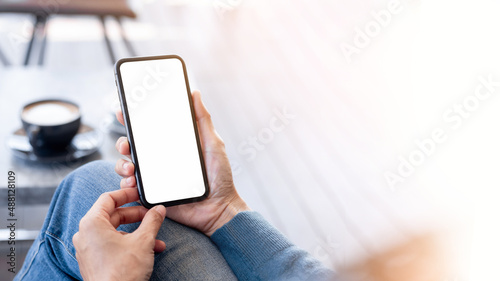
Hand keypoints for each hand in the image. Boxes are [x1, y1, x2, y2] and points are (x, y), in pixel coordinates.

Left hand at [73, 188, 166, 280]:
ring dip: (137, 232)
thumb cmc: (122, 272)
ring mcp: (88, 250)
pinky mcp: (94, 262)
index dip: (127, 194)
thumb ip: (152, 221)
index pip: (108, 198)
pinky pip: (112, 245)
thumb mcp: (143, 241)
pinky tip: (148, 250)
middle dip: (136, 215)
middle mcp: (85, 235)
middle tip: (151, 215)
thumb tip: (158, 210)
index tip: (139, 193)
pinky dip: (129, 244)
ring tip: (155, 237)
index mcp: (92, 223)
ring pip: (114, 231)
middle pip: (112, 215)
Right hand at [114, 90, 249, 236]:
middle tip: (127, 143)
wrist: (219, 207)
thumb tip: (195, 93)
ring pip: (126, 165)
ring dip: (122, 163)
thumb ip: (203, 120)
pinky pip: (131, 188)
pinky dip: (127, 183)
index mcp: (170, 146)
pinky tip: (133, 181)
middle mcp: (159, 159)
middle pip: (132, 146)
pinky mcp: (151, 194)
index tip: (124, 111)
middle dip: (123, 141)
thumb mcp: (213, 143)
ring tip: (131, 167)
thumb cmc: (219, 176)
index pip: (147, 129)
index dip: (132, 120)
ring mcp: (153, 177)